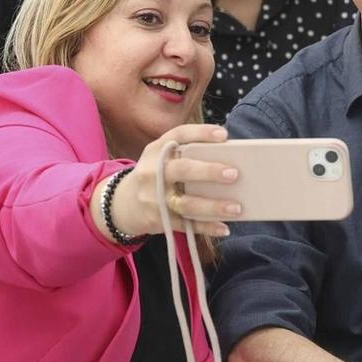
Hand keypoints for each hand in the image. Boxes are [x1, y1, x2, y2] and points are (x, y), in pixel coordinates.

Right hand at [98, 125, 237, 239]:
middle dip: (209, 172)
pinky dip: (206, 227)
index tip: (224, 135)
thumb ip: (188, 153)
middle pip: (182, 170)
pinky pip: (186, 225)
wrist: (124, 203)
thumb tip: (230, 157)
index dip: (201, 133)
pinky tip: (224, 228)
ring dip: (213, 207)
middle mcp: (152, 172)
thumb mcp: (162, 157)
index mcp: (156, 150)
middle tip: (234, 174)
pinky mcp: (158, 220)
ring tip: (237, 207)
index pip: (179, 135)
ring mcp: (154, 198)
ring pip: (186, 203)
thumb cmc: (156, 174)